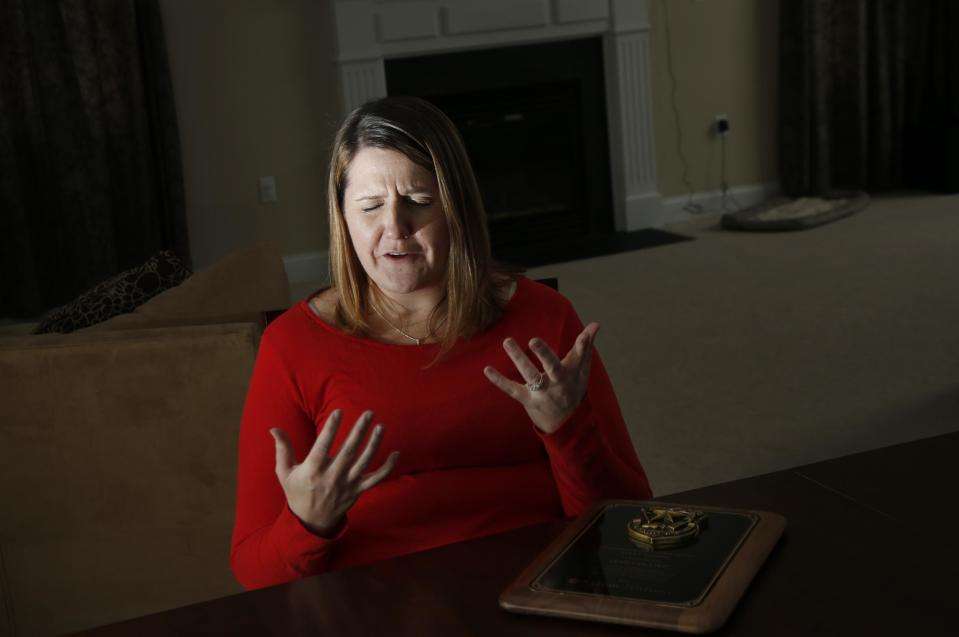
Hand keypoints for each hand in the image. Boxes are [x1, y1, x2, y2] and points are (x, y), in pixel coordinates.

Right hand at [271, 410, 398, 536]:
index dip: (331, 428)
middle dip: (359, 430)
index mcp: (312, 470)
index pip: (323, 445)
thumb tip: (274, 428)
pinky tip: (396, 453)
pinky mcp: (358, 490)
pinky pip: (376, 478)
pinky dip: (388, 467)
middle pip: (348, 450)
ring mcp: (347, 484)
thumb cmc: (297, 492)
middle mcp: (332, 477)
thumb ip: (282, 449)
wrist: (311, 522)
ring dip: (374, 443)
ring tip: (381, 427)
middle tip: (369, 412)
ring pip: (364, 462)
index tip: (339, 412)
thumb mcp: (284, 472)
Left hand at [483, 322, 599, 433]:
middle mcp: (558, 384)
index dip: (583, 347)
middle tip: (534, 340)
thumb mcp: (582, 370)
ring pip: (531, 375)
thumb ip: (585, 346)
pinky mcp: (528, 400)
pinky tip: (487, 369)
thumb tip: (595, 324)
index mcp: (572, 374)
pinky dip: (499, 380)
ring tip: (508, 341)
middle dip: (545, 354)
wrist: (567, 425)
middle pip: (553, 367)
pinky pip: (512, 389)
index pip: (579, 358)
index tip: (584, 336)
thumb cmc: (573, 390)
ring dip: (519, 358)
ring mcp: (542, 393)